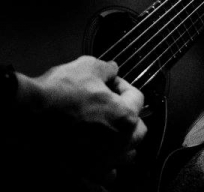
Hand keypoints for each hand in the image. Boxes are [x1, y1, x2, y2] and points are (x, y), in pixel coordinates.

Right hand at [14, 56, 146, 185]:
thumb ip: (108, 68)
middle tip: (112, 105)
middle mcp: (119, 143)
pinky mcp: (84, 174)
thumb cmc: (60, 92)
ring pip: (126, 156)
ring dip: (122, 142)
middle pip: (138, 130)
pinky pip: (106, 176)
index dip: (123, 85)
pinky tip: (96, 152)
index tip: (110, 82)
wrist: (27, 114)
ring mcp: (102, 162)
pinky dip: (105, 165)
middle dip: (129, 116)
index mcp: (125, 117)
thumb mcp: (88, 67)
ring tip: (106, 130)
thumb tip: (113, 69)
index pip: (138, 99)